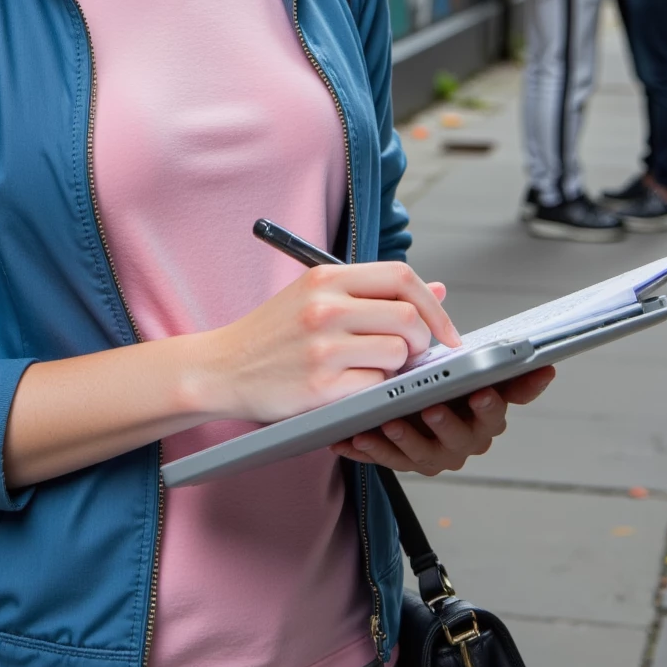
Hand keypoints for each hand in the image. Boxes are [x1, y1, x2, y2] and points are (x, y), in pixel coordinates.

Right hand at [200, 264, 461, 424]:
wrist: (222, 368)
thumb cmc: (274, 333)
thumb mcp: (316, 297)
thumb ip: (375, 292)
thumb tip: (438, 290)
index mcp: (325, 277)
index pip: (401, 277)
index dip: (432, 303)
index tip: (444, 328)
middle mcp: (325, 306)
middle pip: (408, 316)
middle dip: (421, 339)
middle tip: (409, 352)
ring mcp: (322, 347)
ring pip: (397, 353)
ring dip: (396, 366)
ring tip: (373, 368)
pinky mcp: (320, 386)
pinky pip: (376, 385)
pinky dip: (374, 389)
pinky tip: (353, 386)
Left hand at [329, 365, 555, 475]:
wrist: (411, 400)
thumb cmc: (444, 381)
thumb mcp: (467, 366)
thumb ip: (492, 358)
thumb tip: (543, 362)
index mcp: (485, 412)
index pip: (497, 410)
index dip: (492, 403)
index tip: (483, 391)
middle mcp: (465, 438)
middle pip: (462, 437)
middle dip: (447, 424)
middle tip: (432, 408)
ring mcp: (435, 454)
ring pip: (424, 454)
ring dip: (406, 440)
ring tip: (389, 423)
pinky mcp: (404, 461)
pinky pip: (388, 461)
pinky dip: (372, 451)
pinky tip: (354, 439)